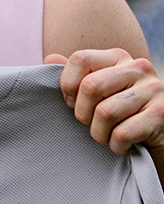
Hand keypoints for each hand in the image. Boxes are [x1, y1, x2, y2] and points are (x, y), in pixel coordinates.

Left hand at [48, 49, 163, 155]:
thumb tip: (50, 59)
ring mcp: (153, 89)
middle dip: (82, 113)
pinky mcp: (161, 113)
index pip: (81, 59)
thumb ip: (75, 75)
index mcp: (117, 57)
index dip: (68, 85)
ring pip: (105, 113)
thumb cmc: (119, 112)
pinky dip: (116, 145)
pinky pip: (122, 133)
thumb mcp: (97, 90)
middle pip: (91, 87)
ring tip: (107, 135)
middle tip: (91, 123)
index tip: (71, 102)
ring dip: (99, 134)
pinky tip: (122, 144)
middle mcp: (138, 68)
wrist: (158, 133)